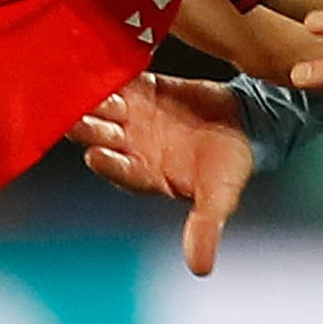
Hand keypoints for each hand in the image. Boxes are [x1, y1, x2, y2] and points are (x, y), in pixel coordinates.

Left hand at [70, 75, 256, 274]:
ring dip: (96, 96)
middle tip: (77, 117)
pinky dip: (115, 68)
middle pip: (103, 136)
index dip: (110, 164)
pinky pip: (123, 77)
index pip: (120, 171)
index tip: (97, 156)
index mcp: (144, 175)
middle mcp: (131, 146)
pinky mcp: (142, 89)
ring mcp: (133, 116)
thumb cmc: (231, 165)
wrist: (246, 124)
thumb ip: (206, 227)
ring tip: (87, 84)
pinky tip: (104, 54)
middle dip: (91, 127)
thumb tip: (202, 269)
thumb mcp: (221, 197)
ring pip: (106, 106)